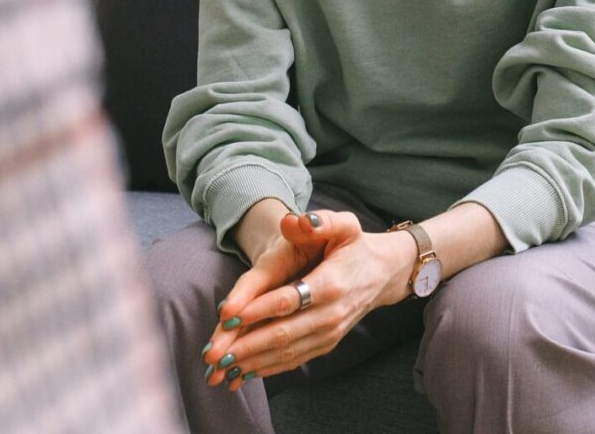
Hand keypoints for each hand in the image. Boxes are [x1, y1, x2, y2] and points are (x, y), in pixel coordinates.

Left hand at [202, 210, 358, 386]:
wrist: (382, 274)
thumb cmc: (355, 246)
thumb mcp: (345, 225)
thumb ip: (321, 221)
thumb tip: (294, 221)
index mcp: (332, 283)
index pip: (289, 299)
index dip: (257, 309)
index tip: (227, 317)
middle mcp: (331, 314)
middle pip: (283, 333)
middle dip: (245, 346)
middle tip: (212, 355)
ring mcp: (329, 333)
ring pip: (286, 352)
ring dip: (251, 363)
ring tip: (219, 370)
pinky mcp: (325, 344)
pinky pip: (294, 360)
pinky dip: (267, 368)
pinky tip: (243, 373)